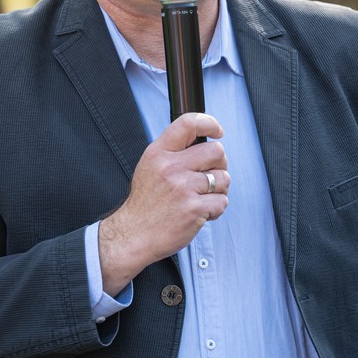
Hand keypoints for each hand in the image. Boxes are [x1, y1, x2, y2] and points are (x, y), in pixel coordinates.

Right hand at [98, 113, 229, 296]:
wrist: (133, 235)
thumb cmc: (146, 203)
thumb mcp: (150, 167)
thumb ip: (173, 152)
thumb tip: (206, 141)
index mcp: (158, 153)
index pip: (188, 124)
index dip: (209, 123)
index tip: (218, 131)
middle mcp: (170, 167)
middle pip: (216, 151)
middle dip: (219, 164)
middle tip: (210, 176)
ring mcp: (183, 188)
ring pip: (223, 178)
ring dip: (219, 190)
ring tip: (202, 198)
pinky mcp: (194, 209)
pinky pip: (222, 201)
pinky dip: (216, 209)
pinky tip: (200, 213)